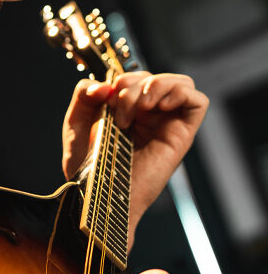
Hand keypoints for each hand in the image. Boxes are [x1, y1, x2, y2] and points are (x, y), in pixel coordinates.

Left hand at [62, 72, 208, 246]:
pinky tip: (155, 107)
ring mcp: (167, 125)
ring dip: (155, 85)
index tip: (106, 98)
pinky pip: (197, 101)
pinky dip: (178, 93)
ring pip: (180, 83)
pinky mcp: (182, 136)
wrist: (97, 196)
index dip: (122, 79)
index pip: (137, 77)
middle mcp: (151, 117)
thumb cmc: (87, 168)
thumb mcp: (76, 124)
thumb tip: (105, 84)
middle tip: (117, 109)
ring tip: (136, 109)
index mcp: (129, 112)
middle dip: (132, 84)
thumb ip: (83, 96)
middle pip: (155, 77)